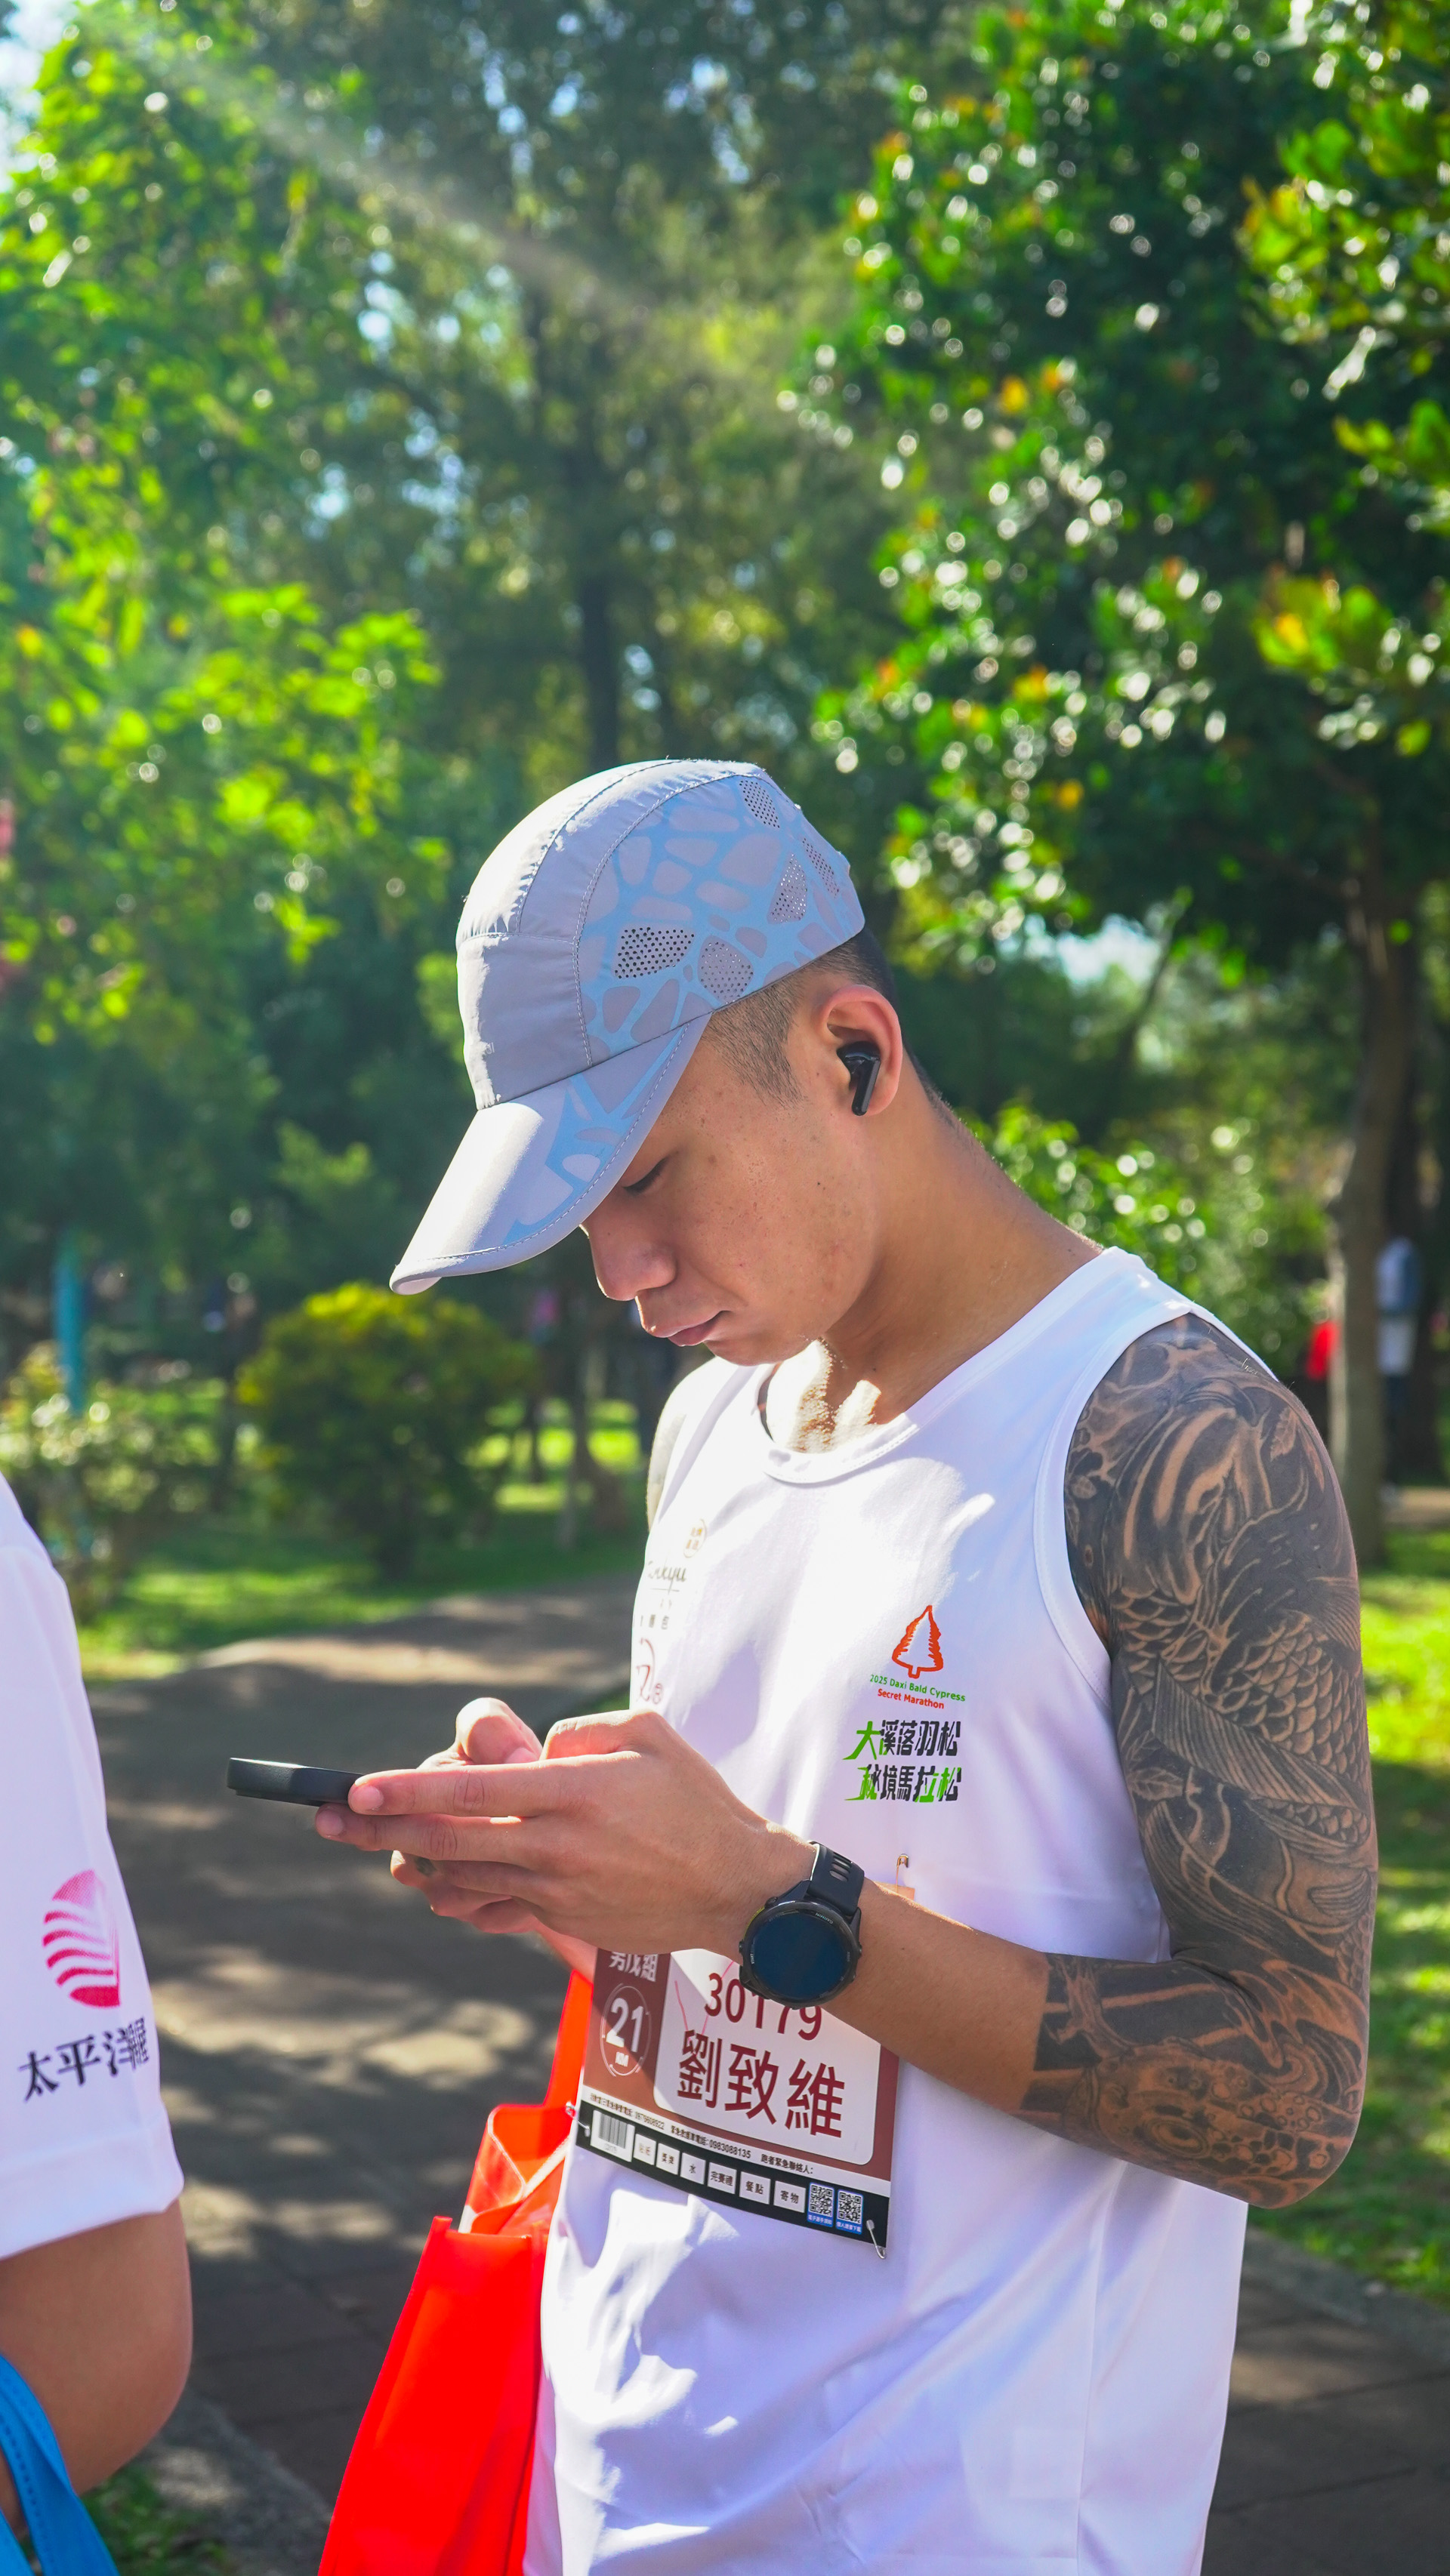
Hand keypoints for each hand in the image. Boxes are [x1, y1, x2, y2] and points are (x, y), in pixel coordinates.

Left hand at [316, 1703, 809, 1959]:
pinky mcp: (562, 1918)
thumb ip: (578, 1731)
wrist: (737, 1889)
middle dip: (376, 1830)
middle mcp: (556, 1844)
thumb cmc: (696, 1799)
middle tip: (326, 1820)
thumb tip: (527, 1751)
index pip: (471, 1791)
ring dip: (411, 1862)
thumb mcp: (648, 1734)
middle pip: (446, 1841)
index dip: (406, 1791)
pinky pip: (491, 1910)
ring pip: (460, 1878)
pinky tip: (432, 1883)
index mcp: (573, 1792)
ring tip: (374, 1844)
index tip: (356, 1788)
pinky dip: (454, 1897)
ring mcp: (556, 1889)